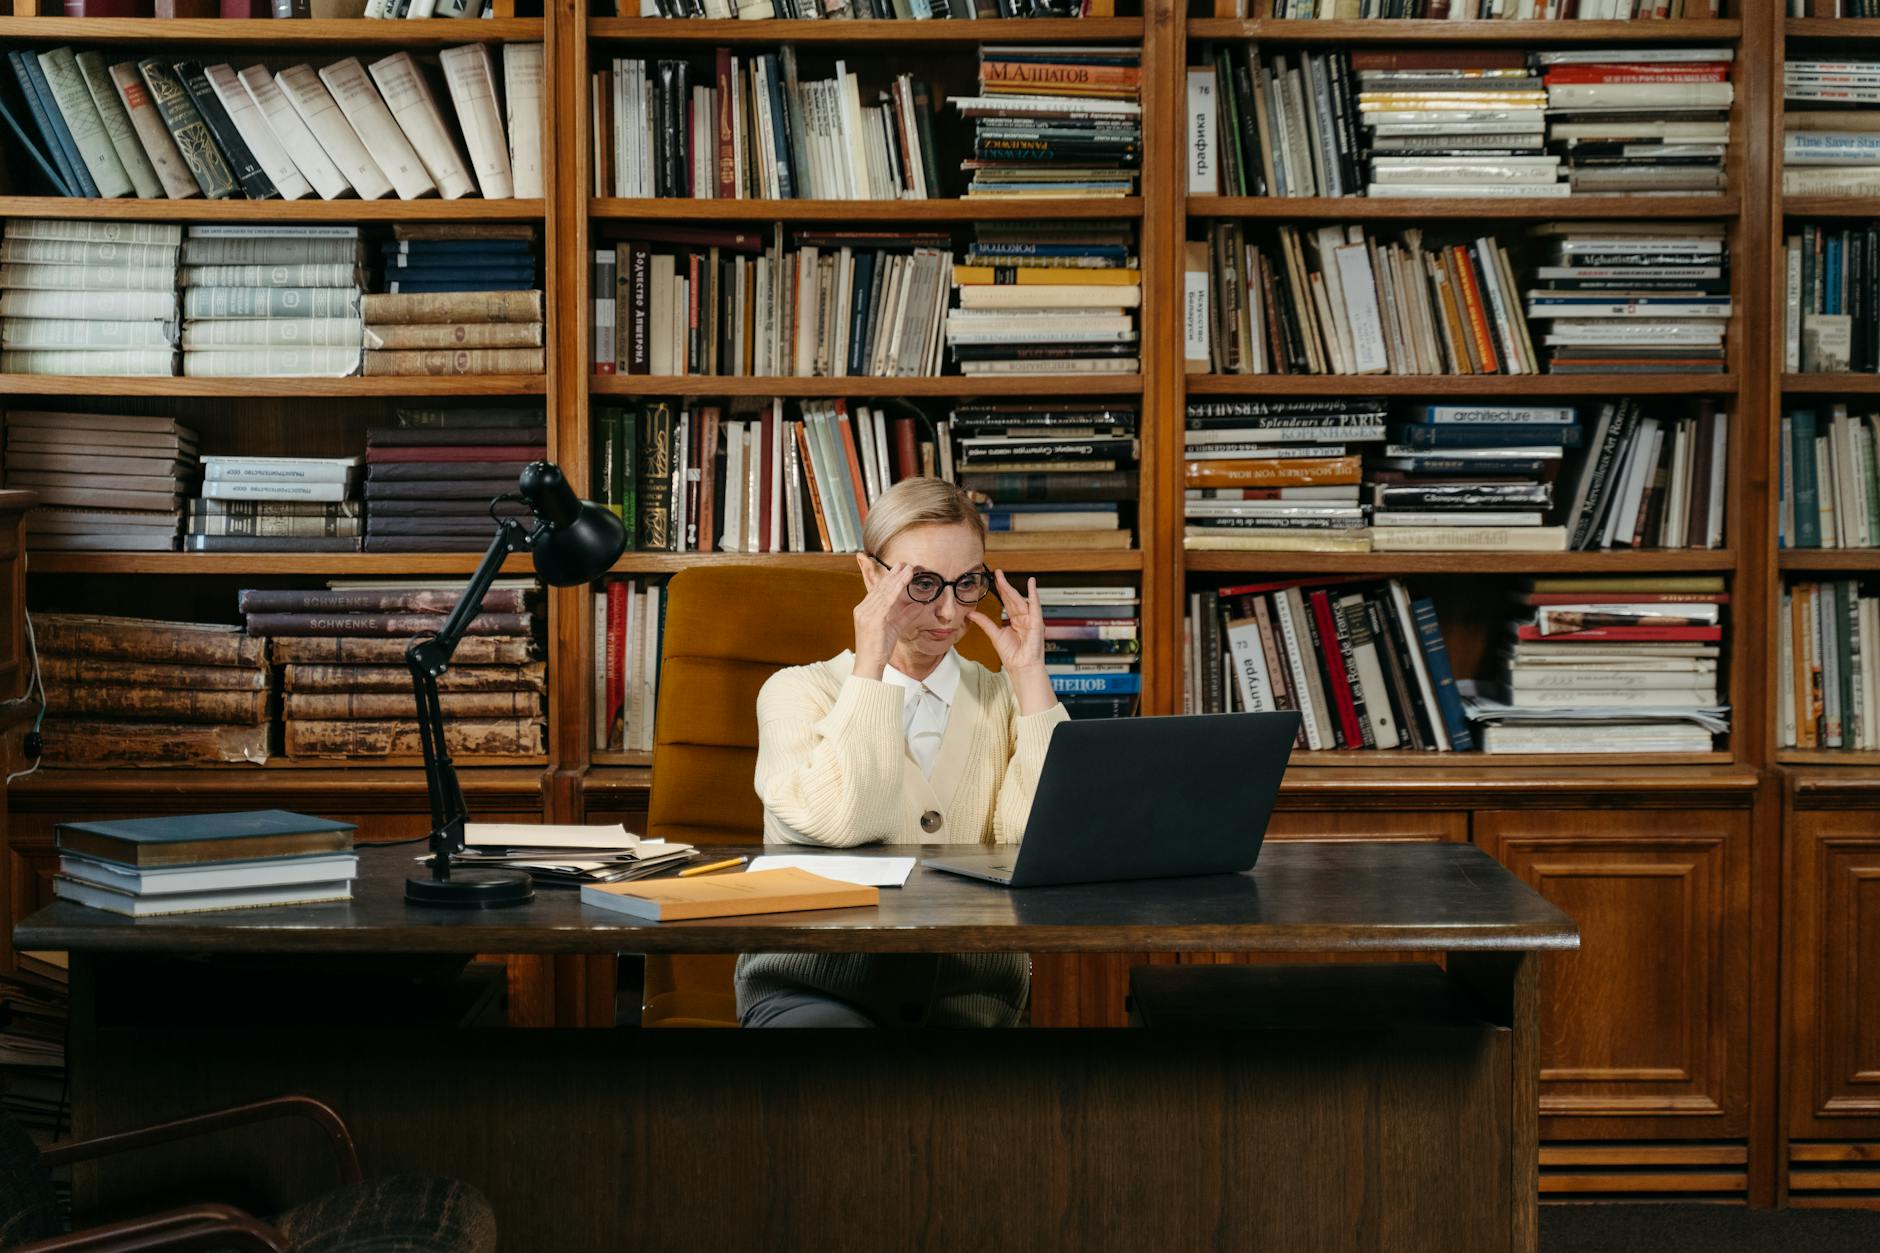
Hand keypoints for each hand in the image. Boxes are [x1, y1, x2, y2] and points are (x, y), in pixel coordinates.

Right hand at [851, 556, 926, 679]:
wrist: (869, 665)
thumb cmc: (879, 650)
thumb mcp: (894, 629)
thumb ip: (906, 616)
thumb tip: (920, 606)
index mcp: (864, 611)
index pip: (877, 591)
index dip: (889, 579)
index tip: (898, 569)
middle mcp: (863, 610)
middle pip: (880, 588)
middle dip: (893, 575)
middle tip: (904, 563)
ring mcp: (866, 614)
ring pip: (884, 592)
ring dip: (897, 579)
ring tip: (907, 568)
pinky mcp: (873, 620)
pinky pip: (886, 601)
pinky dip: (896, 590)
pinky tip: (903, 581)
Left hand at [969, 570, 1046, 675]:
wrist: (1022, 667)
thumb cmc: (1013, 656)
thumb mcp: (995, 635)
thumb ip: (985, 622)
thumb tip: (972, 613)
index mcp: (1015, 622)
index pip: (1007, 602)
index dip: (1001, 590)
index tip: (994, 579)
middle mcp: (1024, 619)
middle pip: (1012, 599)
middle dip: (1004, 586)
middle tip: (997, 573)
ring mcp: (1030, 620)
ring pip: (1020, 600)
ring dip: (1012, 588)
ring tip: (1003, 577)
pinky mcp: (1037, 623)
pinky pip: (1035, 606)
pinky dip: (1034, 594)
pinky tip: (1032, 583)